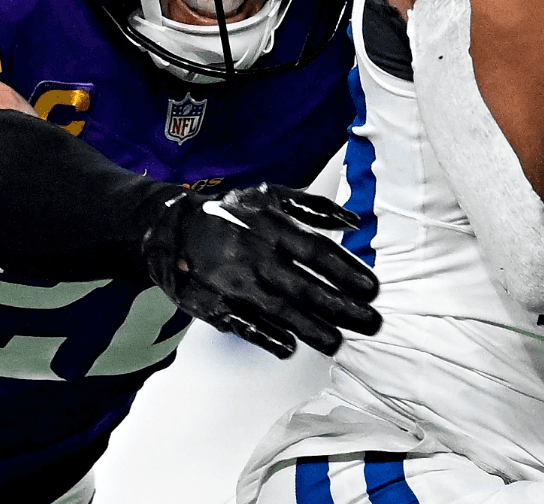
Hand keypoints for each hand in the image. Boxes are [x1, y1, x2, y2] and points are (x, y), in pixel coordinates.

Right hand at [140, 182, 381, 357]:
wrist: (170, 230)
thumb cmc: (229, 214)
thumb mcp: (270, 196)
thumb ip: (314, 207)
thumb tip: (355, 221)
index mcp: (271, 227)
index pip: (317, 251)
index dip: (347, 271)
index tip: (372, 289)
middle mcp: (254, 254)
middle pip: (304, 286)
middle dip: (340, 307)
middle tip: (370, 323)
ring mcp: (233, 282)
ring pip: (278, 310)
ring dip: (311, 329)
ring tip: (338, 343)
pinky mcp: (213, 304)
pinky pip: (244, 323)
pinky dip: (265, 336)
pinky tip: (288, 348)